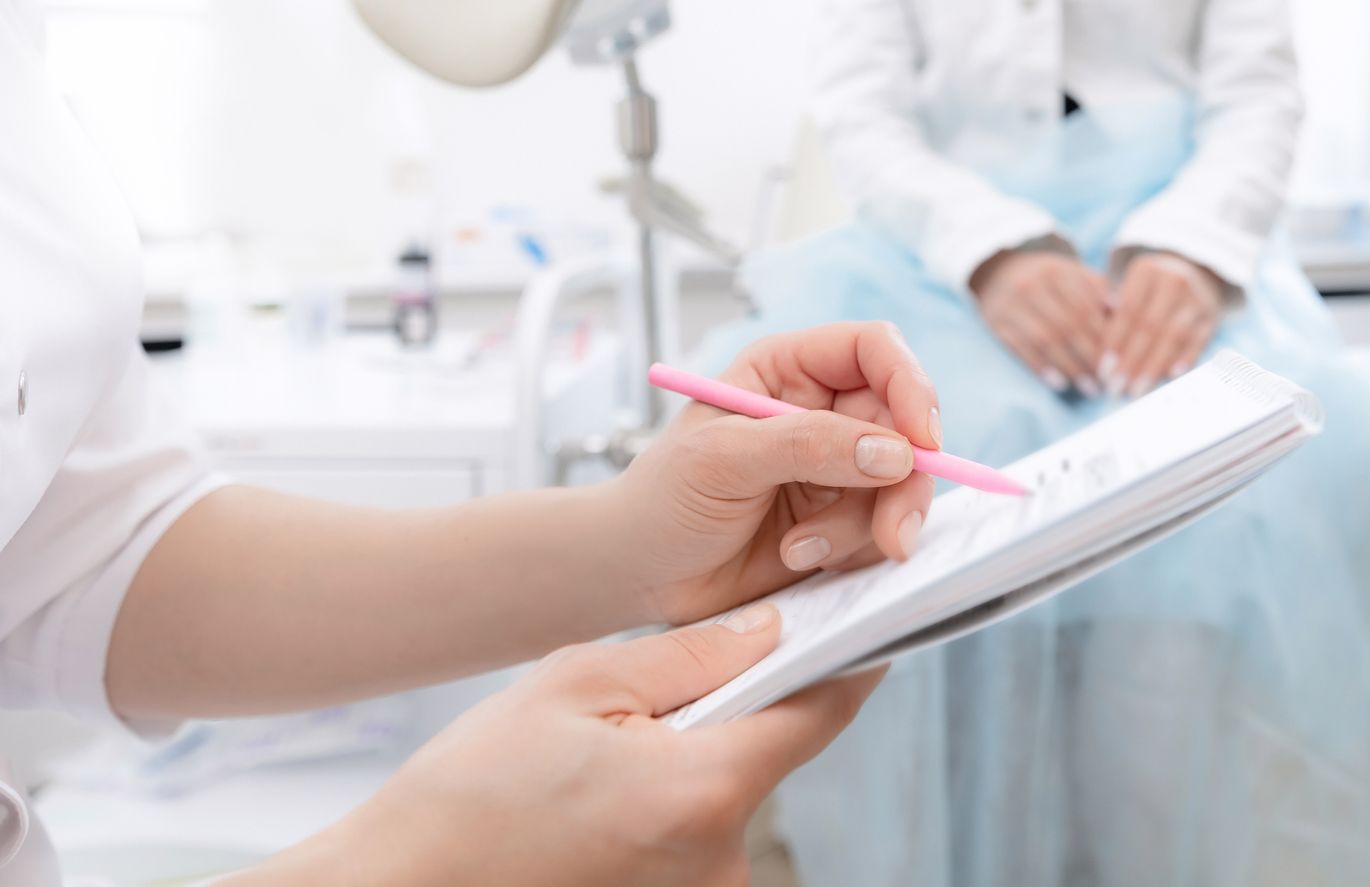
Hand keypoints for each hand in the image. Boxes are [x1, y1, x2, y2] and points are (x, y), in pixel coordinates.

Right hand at [237, 610, 883, 886]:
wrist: (403, 886)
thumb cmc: (469, 795)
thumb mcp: (575, 684)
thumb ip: (689, 656)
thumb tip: (770, 630)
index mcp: (705, 791)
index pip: (821, 710)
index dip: (843, 656)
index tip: (857, 619)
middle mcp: (721, 857)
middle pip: (775, 749)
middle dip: (743, 701)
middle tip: (680, 672)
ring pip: (733, 787)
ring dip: (701, 751)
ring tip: (617, 741)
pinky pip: (700, 827)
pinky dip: (674, 793)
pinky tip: (610, 784)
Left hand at [619, 322, 941, 623]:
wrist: (640, 575)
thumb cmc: (663, 500)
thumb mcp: (723, 459)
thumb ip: (808, 446)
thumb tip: (896, 452)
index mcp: (790, 370)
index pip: (875, 350)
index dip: (909, 386)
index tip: (923, 441)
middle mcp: (823, 412)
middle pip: (906, 425)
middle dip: (905, 483)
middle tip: (893, 533)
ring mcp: (838, 469)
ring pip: (903, 485)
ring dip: (868, 527)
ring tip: (803, 550)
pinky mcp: (843, 521)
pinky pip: (884, 529)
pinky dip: (856, 552)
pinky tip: (801, 559)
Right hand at [971, 248, 1109, 394]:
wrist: (1000, 274)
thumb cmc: (1048, 280)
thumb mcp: (1072, 274)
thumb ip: (1097, 289)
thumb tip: (1120, 309)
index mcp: (1055, 271)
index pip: (1085, 307)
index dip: (1104, 337)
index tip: (1120, 359)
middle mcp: (1030, 285)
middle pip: (1067, 326)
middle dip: (1090, 357)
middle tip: (1108, 380)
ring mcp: (1010, 305)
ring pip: (1045, 340)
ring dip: (1070, 367)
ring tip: (1090, 388)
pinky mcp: (995, 323)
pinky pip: (1020, 349)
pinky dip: (1041, 368)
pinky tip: (1060, 383)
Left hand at [1102, 251, 1225, 397]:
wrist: (1193, 276)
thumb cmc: (1149, 291)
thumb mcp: (1130, 289)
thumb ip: (1111, 312)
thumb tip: (1096, 348)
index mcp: (1147, 271)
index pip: (1128, 311)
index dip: (1114, 342)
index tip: (1102, 370)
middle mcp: (1174, 280)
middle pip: (1149, 326)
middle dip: (1131, 361)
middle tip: (1115, 387)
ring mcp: (1196, 298)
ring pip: (1173, 337)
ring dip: (1153, 367)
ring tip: (1136, 390)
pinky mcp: (1212, 316)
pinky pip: (1198, 341)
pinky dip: (1185, 360)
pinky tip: (1170, 377)